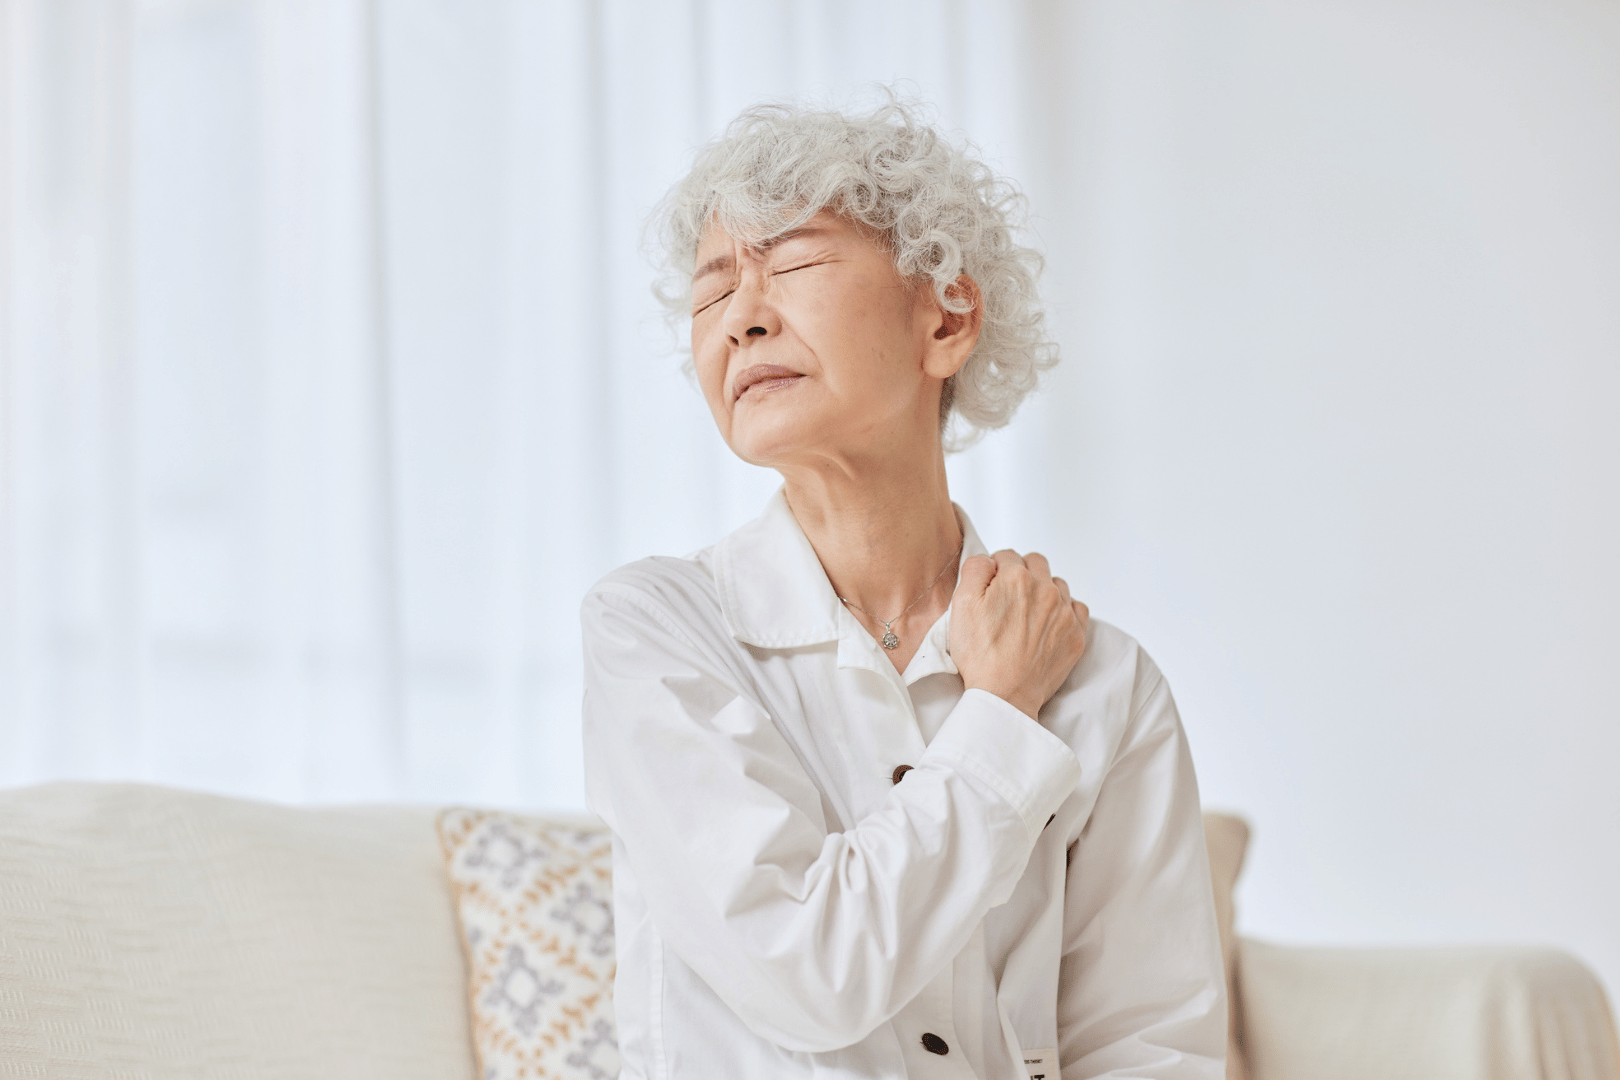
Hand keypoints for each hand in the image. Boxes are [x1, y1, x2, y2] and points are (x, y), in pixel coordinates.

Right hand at [949, 550, 1089, 719]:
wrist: (1005, 695)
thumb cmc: (981, 655)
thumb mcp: (961, 605)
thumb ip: (975, 570)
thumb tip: (989, 560)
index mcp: (1016, 578)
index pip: (1006, 556)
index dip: (994, 571)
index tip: (990, 589)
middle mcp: (1046, 589)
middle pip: (1035, 563)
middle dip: (1020, 574)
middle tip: (1007, 598)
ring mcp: (1065, 612)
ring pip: (1057, 584)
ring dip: (1043, 590)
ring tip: (1027, 614)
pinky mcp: (1076, 634)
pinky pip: (1076, 607)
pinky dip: (1064, 610)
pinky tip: (1048, 623)